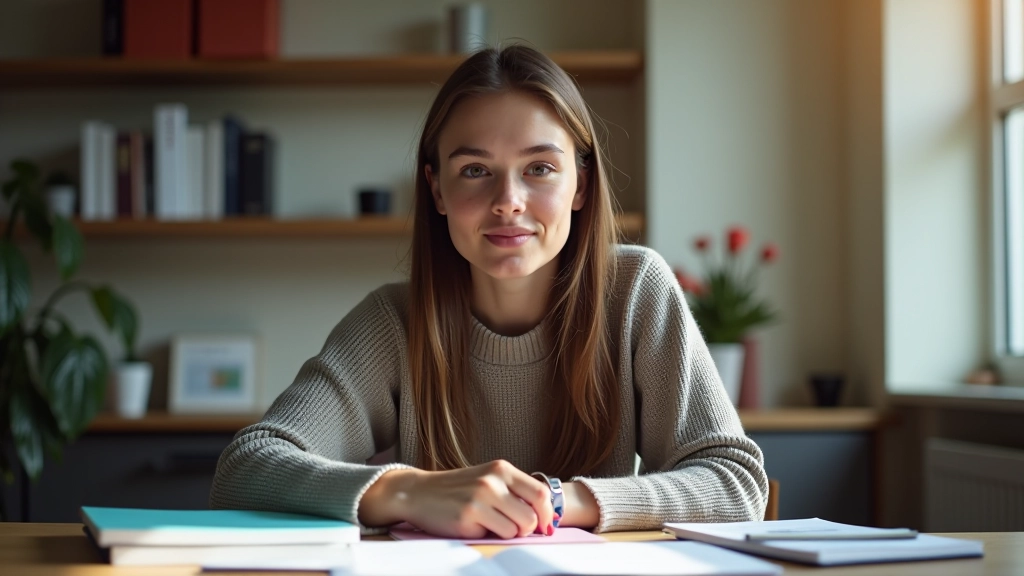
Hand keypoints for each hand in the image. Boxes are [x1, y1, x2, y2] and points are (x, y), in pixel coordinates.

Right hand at [358, 459, 555, 538]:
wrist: (418, 492)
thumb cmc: (457, 489)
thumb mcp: (487, 479)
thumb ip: (513, 491)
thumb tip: (544, 516)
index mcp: (501, 469)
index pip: (541, 492)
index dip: (547, 513)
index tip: (544, 524)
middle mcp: (492, 481)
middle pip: (532, 515)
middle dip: (528, 529)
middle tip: (515, 528)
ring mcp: (479, 498)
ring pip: (516, 529)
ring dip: (507, 533)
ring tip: (490, 524)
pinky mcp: (467, 517)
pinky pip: (494, 536)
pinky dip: (488, 536)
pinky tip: (473, 525)